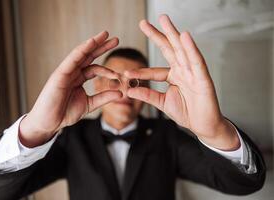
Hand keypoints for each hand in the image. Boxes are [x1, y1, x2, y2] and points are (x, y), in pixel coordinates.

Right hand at [20, 31, 121, 146]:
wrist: (49, 123)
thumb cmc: (65, 113)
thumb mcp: (89, 104)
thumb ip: (104, 98)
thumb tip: (121, 93)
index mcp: (79, 78)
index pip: (95, 68)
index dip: (107, 69)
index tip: (119, 75)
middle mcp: (73, 72)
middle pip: (89, 56)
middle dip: (102, 47)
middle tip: (115, 39)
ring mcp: (66, 72)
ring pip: (81, 54)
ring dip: (93, 43)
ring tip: (105, 35)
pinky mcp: (60, 74)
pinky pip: (72, 59)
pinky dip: (81, 50)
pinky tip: (91, 43)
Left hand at [125, 15, 239, 149]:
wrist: (203, 126)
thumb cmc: (187, 113)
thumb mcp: (162, 103)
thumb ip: (148, 96)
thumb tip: (129, 91)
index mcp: (174, 76)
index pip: (154, 70)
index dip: (141, 71)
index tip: (126, 72)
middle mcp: (183, 70)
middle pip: (168, 49)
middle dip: (156, 35)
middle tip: (143, 23)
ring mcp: (193, 72)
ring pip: (182, 49)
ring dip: (173, 34)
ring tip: (163, 19)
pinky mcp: (203, 78)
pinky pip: (196, 61)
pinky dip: (191, 48)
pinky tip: (184, 36)